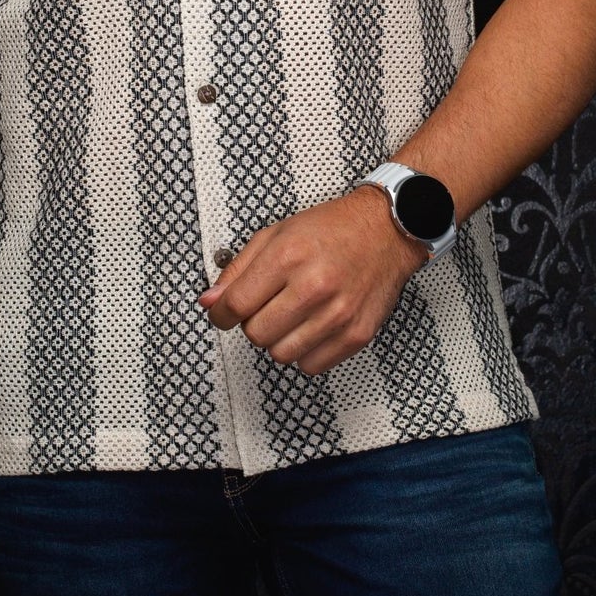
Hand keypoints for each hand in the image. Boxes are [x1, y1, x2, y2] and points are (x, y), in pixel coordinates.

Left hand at [197, 186, 425, 375]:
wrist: (385, 231)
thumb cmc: (331, 229)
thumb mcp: (276, 234)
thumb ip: (238, 269)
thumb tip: (210, 302)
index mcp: (288, 257)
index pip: (236, 305)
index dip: (220, 314)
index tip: (222, 313)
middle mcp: (313, 287)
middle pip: (255, 334)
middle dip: (252, 323)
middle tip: (266, 306)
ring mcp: (337, 315)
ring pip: (281, 354)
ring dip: (278, 338)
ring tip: (291, 314)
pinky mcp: (356, 335)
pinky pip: (311, 365)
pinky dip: (304, 351)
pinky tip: (311, 326)